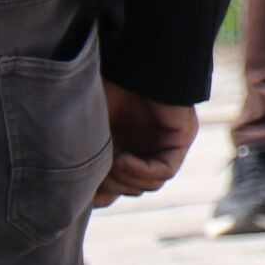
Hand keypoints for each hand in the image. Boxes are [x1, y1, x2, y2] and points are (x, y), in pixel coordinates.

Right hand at [94, 85, 197, 206]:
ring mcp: (164, 143)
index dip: (98, 194)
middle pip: (131, 189)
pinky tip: (122, 159)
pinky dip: (143, 170)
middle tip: (95, 169)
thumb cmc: (102, 89)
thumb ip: (91, 166)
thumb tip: (94, 203)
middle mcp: (144, 148)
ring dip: (124, 177)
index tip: (82, 188)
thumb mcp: (90, 135)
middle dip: (110, 184)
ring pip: (148, 184)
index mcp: (121, 147)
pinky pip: (166, 169)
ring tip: (109, 160)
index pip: (115, 189)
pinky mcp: (181, 137)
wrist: (126, 62)